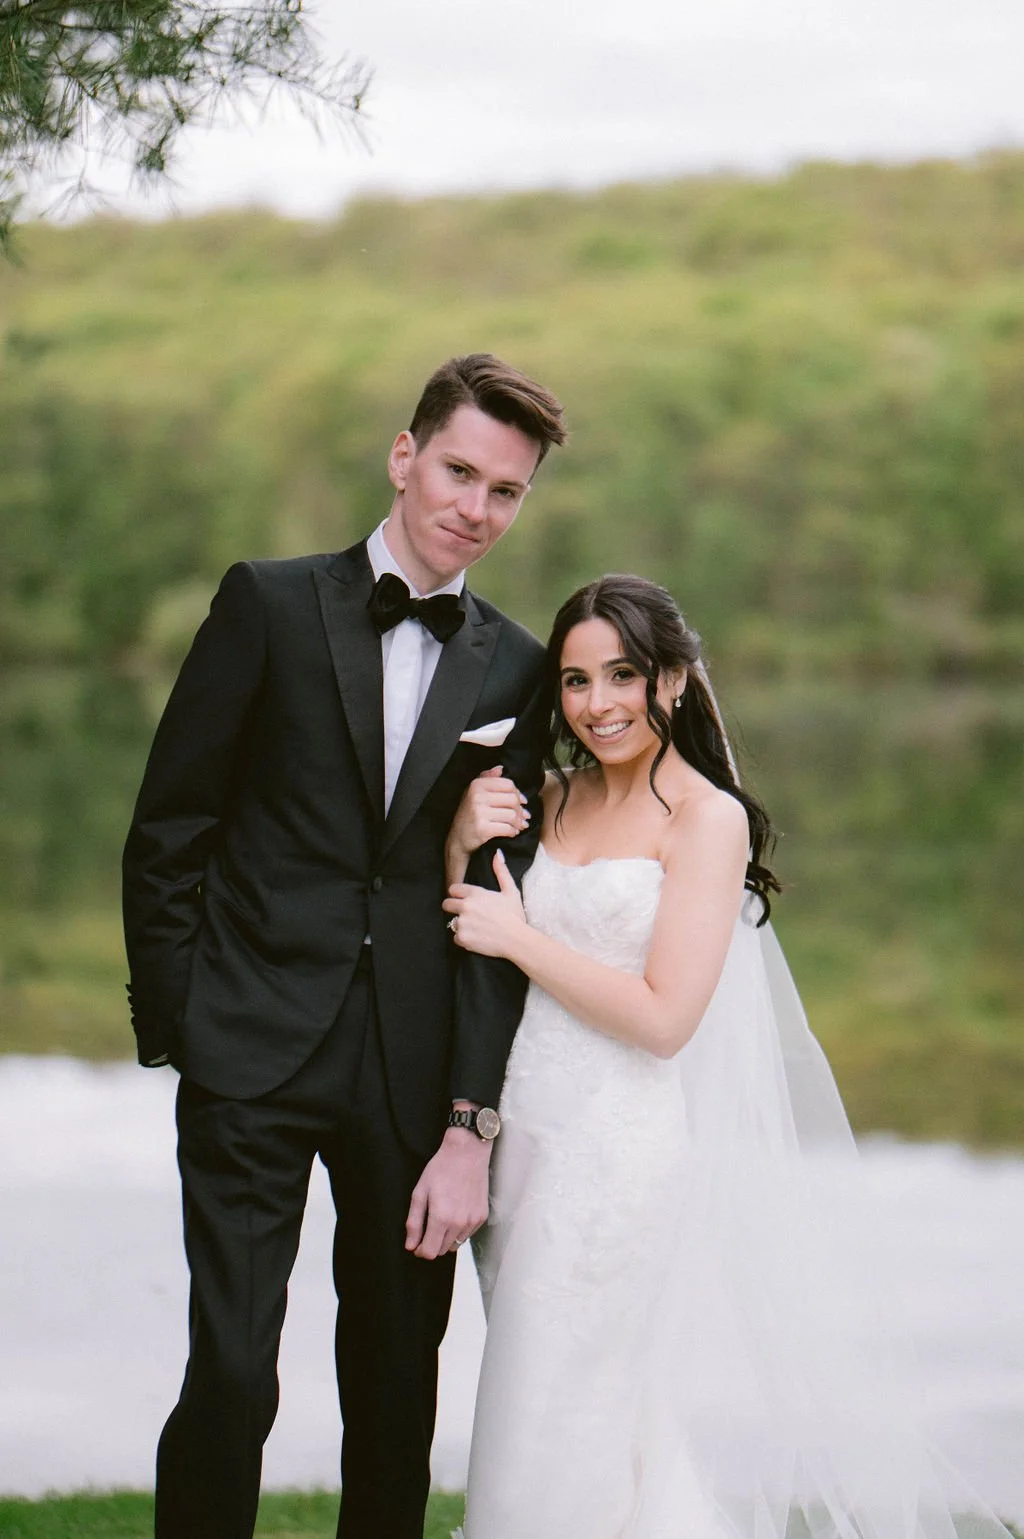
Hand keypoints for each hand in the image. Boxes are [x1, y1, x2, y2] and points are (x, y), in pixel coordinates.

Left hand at [404, 1127, 490, 1259]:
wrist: (467, 1152)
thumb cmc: (441, 1168)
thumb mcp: (420, 1192)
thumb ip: (413, 1222)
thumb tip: (410, 1245)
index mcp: (441, 1218)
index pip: (430, 1252)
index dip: (420, 1251)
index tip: (416, 1243)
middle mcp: (459, 1223)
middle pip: (442, 1251)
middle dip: (432, 1243)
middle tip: (427, 1226)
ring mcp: (473, 1221)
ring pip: (455, 1244)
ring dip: (446, 1238)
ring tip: (442, 1217)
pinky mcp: (482, 1216)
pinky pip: (467, 1234)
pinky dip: (459, 1230)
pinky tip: (455, 1212)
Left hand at [443, 850, 526, 958]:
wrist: (517, 940)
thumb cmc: (515, 916)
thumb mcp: (511, 891)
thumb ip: (501, 871)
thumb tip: (497, 853)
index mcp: (475, 893)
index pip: (453, 889)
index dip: (458, 895)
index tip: (465, 900)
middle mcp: (465, 906)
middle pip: (446, 904)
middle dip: (454, 908)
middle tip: (468, 915)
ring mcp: (462, 923)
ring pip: (452, 922)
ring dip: (461, 925)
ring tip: (476, 928)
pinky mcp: (462, 938)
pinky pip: (455, 938)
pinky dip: (464, 939)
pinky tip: (476, 937)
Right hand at [449, 766, 529, 858]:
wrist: (457, 839)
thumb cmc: (468, 814)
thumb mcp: (473, 792)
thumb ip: (486, 778)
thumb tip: (500, 768)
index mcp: (477, 785)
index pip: (508, 784)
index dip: (519, 793)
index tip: (522, 802)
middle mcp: (477, 796)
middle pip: (512, 799)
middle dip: (521, 810)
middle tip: (523, 816)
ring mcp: (479, 813)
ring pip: (512, 815)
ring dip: (519, 822)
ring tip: (519, 825)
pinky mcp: (482, 829)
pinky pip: (507, 829)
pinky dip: (513, 832)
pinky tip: (512, 832)